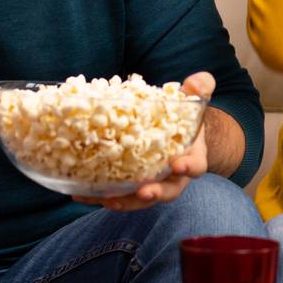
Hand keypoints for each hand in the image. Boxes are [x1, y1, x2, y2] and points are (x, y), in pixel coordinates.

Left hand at [75, 72, 215, 211]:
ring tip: (108, 199)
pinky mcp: (132, 186)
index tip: (178, 165)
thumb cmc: (182, 118)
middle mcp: (174, 176)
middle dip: (155, 193)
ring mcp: (153, 183)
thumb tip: (197, 81)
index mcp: (192, 156)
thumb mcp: (192, 101)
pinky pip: (119, 194)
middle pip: (168, 191)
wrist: (173, 132)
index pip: (196, 166)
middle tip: (143, 192)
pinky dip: (102, 196)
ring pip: (142, 198)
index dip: (189, 167)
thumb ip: (199, 88)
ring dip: (126, 201)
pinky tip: (83, 194)